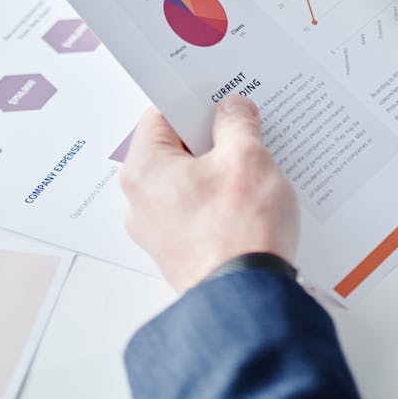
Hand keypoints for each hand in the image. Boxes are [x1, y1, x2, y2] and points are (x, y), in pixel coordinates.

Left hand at [121, 96, 298, 291]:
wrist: (247, 302)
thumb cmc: (240, 231)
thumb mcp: (247, 158)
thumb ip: (237, 122)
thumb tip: (233, 108)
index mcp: (145, 169)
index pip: (162, 115)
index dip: (195, 100)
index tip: (223, 96)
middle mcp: (141, 200)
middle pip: (176, 147)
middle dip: (212, 135)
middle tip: (246, 127)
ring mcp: (158, 230)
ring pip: (189, 179)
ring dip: (220, 168)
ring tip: (256, 165)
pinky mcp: (179, 250)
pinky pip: (197, 208)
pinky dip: (220, 198)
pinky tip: (251, 198)